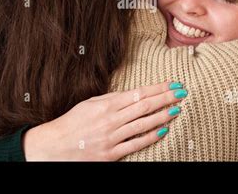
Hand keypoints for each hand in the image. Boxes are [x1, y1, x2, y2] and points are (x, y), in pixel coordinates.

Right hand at [23, 81, 186, 160]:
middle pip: (145, 106)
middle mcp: (111, 119)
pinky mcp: (111, 154)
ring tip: (177, 109)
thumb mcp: (90, 104)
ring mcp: (112, 137)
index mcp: (106, 104)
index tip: (173, 84)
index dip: (158, 88)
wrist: (55, 146)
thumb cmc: (73, 122)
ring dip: (163, 116)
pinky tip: (163, 130)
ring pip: (143, 124)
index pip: (139, 93)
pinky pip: (135, 144)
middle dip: (166, 98)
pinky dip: (150, 136)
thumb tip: (134, 95)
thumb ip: (112, 100)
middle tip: (182, 93)